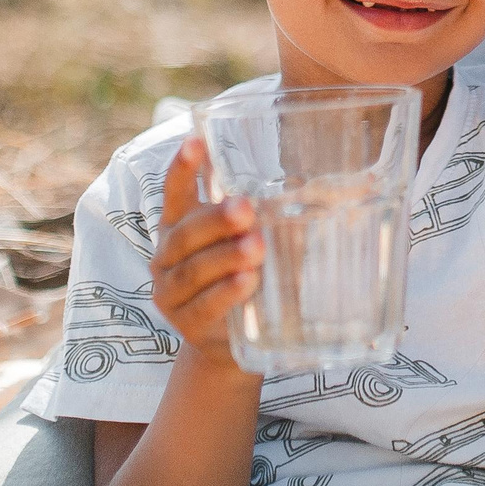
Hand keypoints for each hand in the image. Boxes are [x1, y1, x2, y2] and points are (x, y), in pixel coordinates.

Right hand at [149, 137, 262, 371]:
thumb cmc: (244, 278)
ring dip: (225, 256)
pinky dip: (225, 293)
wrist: (228, 345)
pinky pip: (204, 306)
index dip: (183, 168)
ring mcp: (171, 292)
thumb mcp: (252, 243)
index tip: (195, 141)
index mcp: (179, 227)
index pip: (175, 193)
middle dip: (216, 219)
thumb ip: (268, 218)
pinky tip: (246, 281)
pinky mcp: (186, 325)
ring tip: (255, 247)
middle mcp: (167, 256)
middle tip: (246, 208)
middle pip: (186, 233)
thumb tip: (317, 186)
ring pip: (194, 270)